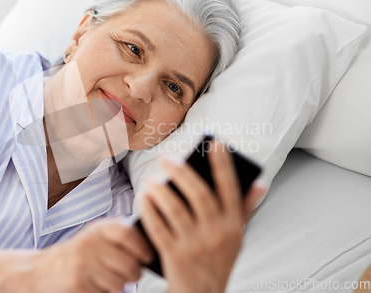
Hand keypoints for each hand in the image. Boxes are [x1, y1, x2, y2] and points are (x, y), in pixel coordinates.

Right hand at [30, 218, 152, 292]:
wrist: (40, 272)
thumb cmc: (76, 255)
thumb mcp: (94, 238)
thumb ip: (117, 238)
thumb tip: (149, 249)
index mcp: (96, 230)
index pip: (127, 233)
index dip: (142, 247)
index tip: (147, 256)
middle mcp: (89, 244)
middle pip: (129, 264)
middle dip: (135, 273)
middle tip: (131, 274)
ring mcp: (82, 265)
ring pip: (120, 283)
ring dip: (120, 286)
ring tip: (110, 280)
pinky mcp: (78, 285)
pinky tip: (96, 286)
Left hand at [140, 140, 265, 292]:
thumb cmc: (218, 262)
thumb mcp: (237, 238)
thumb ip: (246, 210)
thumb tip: (260, 184)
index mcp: (233, 226)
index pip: (231, 189)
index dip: (223, 164)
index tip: (215, 143)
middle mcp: (216, 233)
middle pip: (199, 195)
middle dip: (182, 173)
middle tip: (167, 159)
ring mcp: (194, 245)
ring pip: (175, 209)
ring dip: (161, 190)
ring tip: (152, 179)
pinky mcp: (174, 255)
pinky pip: (158, 226)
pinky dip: (149, 209)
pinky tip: (143, 198)